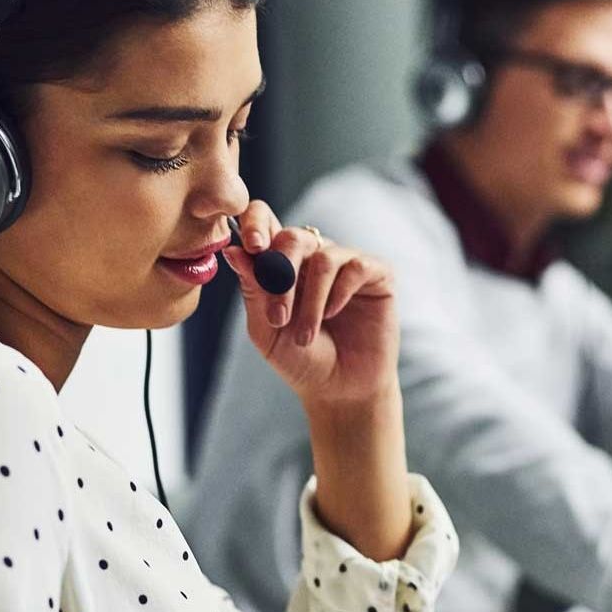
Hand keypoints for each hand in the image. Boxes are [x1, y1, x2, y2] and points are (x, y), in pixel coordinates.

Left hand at [224, 199, 397, 409]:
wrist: (340, 391)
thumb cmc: (301, 360)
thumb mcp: (265, 329)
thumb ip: (253, 290)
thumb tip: (233, 250)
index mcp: (282, 263)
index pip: (265, 221)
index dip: (255, 222)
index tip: (250, 247)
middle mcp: (315, 257)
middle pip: (294, 236)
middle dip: (280, 274)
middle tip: (277, 316)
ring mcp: (347, 264)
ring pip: (323, 258)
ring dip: (309, 299)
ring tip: (305, 335)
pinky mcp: (378, 275)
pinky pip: (356, 266)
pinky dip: (339, 293)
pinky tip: (333, 316)